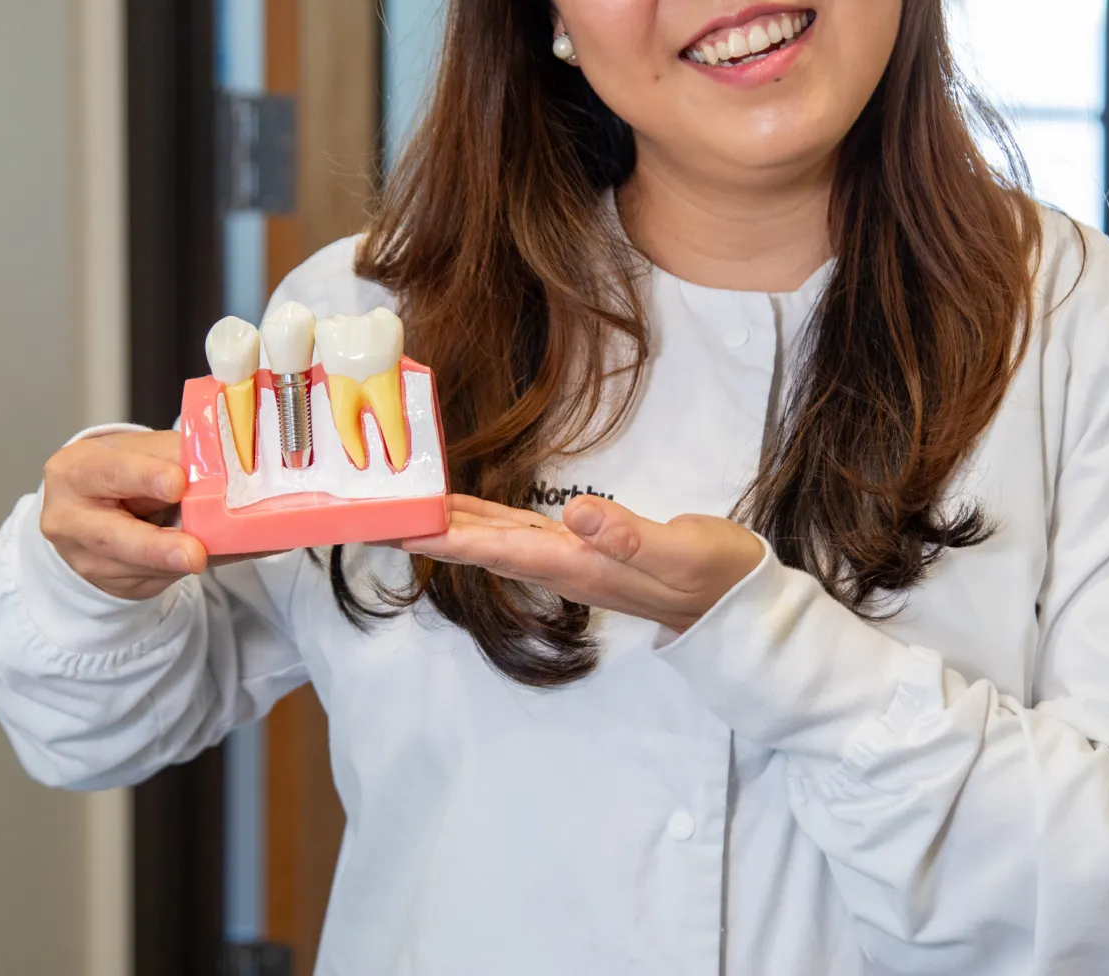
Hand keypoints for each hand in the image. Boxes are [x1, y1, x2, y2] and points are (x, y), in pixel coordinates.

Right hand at [39, 430, 204, 599]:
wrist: (98, 502)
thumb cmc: (128, 468)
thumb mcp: (146, 451)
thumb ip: (178, 458)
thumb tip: (226, 473)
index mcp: (75, 471)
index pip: (111, 472)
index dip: (146, 477)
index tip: (178, 484)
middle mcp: (69, 519)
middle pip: (113, 537)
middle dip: (158, 547)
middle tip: (196, 554)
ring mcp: (84, 559)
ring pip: (136, 568)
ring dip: (178, 564)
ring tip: (214, 554)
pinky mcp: (110, 584)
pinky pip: (153, 581)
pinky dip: (183, 571)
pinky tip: (206, 558)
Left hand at [399, 493, 765, 632]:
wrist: (739, 604)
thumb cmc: (717, 576)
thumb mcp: (685, 552)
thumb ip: (632, 537)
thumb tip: (575, 512)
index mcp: (579, 564)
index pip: (497, 547)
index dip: (444, 535)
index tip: (395, 524)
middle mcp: (564, 564)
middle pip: (479, 546)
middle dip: (426, 531)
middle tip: (370, 512)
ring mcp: (571, 558)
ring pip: (493, 538)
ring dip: (447, 523)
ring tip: (403, 504)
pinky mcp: (583, 547)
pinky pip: (518, 531)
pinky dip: (483, 518)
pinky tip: (466, 509)